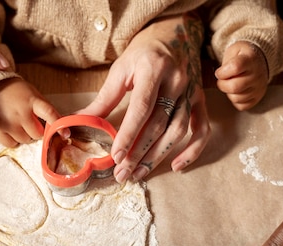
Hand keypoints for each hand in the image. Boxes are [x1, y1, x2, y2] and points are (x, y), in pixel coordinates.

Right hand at [0, 78, 61, 146]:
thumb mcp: (35, 96)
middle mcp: (20, 112)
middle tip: (31, 123)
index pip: (48, 113)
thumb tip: (63, 128)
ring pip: (25, 140)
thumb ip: (47, 111)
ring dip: (25, 136)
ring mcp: (7, 122)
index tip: (65, 134)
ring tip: (19, 124)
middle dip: (37, 131)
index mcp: (32, 101)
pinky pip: (11, 144)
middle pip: (37, 134)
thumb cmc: (18, 92)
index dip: (58, 125)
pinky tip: (11, 129)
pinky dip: (13, 140)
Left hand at [80, 14, 210, 182]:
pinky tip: (176, 166)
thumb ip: (104, 98)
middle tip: (123, 173)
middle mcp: (176, 80)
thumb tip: (80, 122)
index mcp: (153, 69)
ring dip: (158, 156)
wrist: (173, 35)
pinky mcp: (200, 100)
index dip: (129, 134)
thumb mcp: (121, 69)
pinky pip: (202, 129)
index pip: (141, 108)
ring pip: (178, 130)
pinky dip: (192, 151)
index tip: (116, 156)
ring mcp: (191, 91)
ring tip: (139, 173)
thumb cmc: (143, 54)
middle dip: (140, 152)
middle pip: (159, 124)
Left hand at [215, 41, 268, 110]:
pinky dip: (235, 101)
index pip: (235, 67)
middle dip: (222, 85)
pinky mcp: (257, 98)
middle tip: (222, 80)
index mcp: (250, 60)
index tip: (219, 72)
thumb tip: (220, 76)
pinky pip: (241, 106)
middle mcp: (257, 75)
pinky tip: (237, 91)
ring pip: (237, 98)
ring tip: (231, 84)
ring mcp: (259, 88)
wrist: (260, 61)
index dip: (222, 72)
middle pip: (235, 87)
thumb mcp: (234, 50)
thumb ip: (226, 61)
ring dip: (229, 93)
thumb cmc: (243, 56)